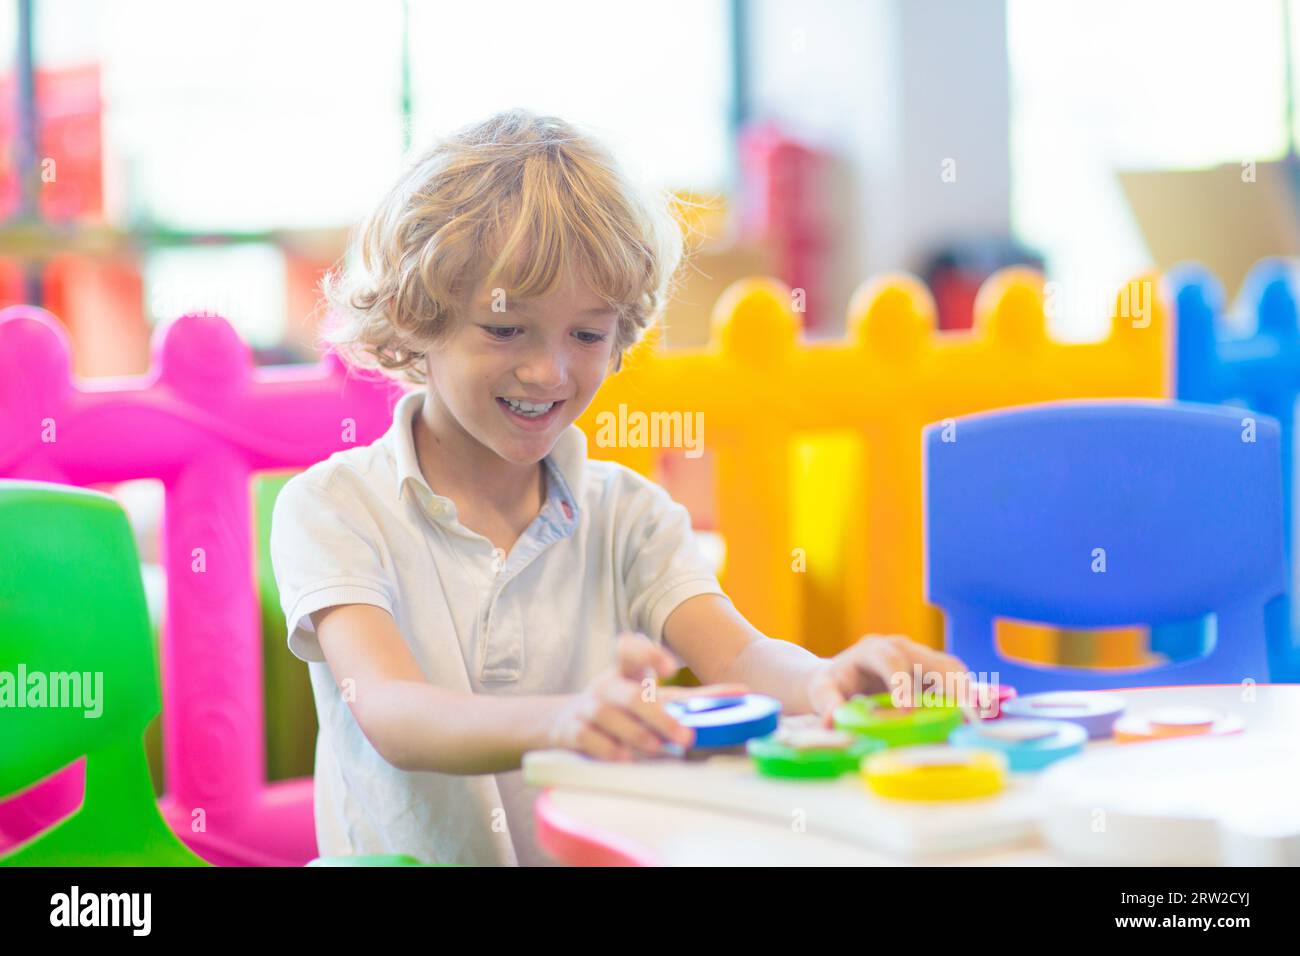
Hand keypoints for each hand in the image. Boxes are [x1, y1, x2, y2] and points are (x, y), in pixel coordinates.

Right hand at [548, 632, 748, 760]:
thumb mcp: (653, 696)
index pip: (630, 648)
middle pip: (632, 696)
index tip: (670, 670)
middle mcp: (607, 686)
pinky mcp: (572, 730)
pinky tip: (624, 758)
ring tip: (659, 748)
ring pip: (609, 717)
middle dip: (660, 717)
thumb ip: (692, 698)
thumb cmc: (624, 708)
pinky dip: (607, 749)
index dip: (649, 653)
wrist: (568, 721)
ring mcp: (587, 707)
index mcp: (627, 671)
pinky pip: (588, 738)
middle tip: (686, 738)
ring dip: (637, 734)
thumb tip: (742, 693)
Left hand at [803, 634, 971, 726]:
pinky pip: (956, 680)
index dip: (902, 683)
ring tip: (976, 719)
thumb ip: (827, 704)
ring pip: (951, 668)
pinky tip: (974, 718)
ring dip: (965, 692)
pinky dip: (967, 697)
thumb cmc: (832, 684)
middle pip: (932, 660)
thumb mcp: (821, 692)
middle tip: (964, 714)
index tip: (907, 710)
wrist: (841, 676)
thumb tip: (833, 721)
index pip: (891, 660)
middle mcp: (901, 647)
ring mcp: (921, 656)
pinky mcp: (933, 669)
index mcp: (873, 649)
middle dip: (950, 686)